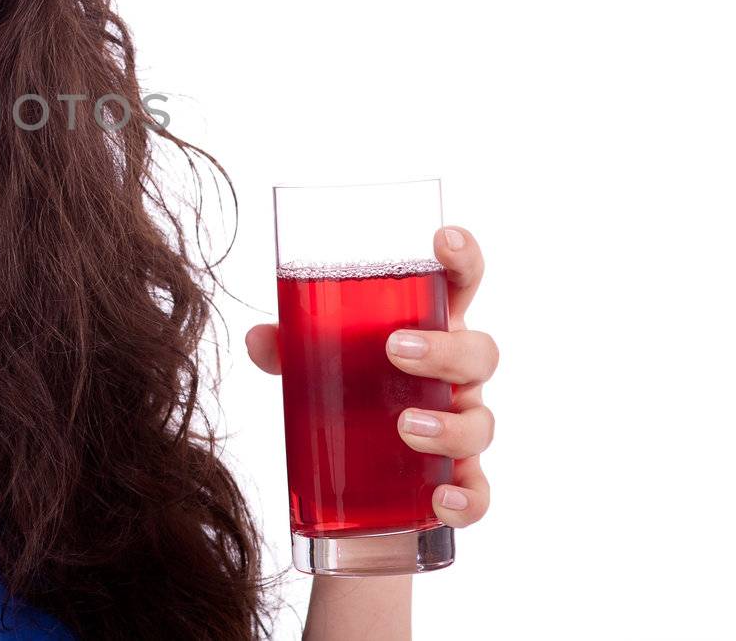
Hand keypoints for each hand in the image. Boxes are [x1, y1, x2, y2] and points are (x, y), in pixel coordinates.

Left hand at [246, 225, 497, 526]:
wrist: (359, 468)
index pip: (460, 285)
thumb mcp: (315, 360)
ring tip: (404, 427)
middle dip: (444, 349)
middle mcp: (456, 375)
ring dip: (448, 426)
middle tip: (394, 350)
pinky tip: (440, 501)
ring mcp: (463, 425)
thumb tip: (259, 339)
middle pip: (479, 353)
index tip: (443, 238)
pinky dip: (467, 499)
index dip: (462, 257)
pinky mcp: (460, 478)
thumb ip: (289, 345)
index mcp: (429, 329)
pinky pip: (479, 491)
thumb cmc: (350, 387)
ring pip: (482, 422)